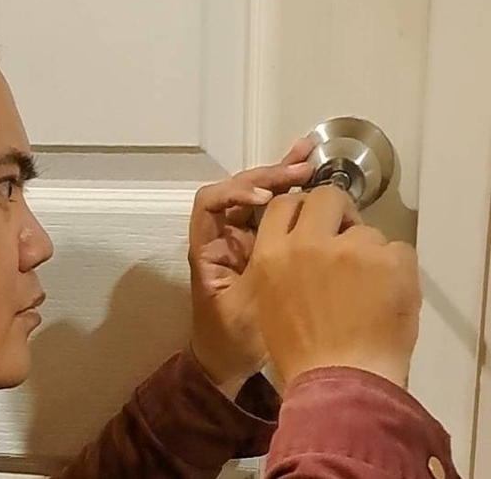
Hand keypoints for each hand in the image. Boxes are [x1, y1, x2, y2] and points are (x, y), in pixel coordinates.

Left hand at [188, 139, 314, 397]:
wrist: (231, 363)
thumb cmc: (230, 340)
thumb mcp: (248, 309)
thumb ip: (265, 274)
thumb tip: (291, 241)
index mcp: (208, 248)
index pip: (210, 203)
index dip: (234, 192)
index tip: (265, 196)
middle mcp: (223, 237)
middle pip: (239, 192)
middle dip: (267, 176)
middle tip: (300, 169)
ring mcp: (244, 239)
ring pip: (259, 196)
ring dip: (281, 175)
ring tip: (308, 155)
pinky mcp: (265, 246)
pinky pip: (276, 212)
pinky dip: (291, 192)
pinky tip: (310, 169)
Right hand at [249, 186, 421, 386]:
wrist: (340, 379)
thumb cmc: (302, 352)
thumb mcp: (268, 301)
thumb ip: (281, 263)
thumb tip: (304, 245)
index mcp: (272, 255)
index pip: (284, 204)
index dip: (302, 209)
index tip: (314, 220)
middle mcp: (307, 243)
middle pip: (327, 197)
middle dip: (338, 212)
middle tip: (346, 238)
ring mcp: (351, 249)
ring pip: (367, 231)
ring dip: (369, 253)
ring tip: (368, 291)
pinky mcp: (389, 260)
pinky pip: (398, 250)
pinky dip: (397, 271)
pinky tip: (387, 298)